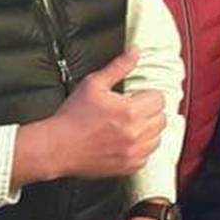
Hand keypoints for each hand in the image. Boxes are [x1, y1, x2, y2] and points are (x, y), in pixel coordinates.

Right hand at [11, 50, 165, 185]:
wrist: (58, 146)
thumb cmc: (73, 115)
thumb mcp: (94, 83)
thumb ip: (119, 66)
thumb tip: (135, 52)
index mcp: (130, 111)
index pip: (160, 99)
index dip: (147, 95)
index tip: (135, 97)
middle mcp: (136, 133)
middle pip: (162, 118)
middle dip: (150, 111)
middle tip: (132, 110)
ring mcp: (133, 152)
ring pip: (158, 138)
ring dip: (148, 130)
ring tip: (130, 125)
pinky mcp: (128, 167)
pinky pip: (148, 156)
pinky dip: (141, 148)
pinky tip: (127, 141)